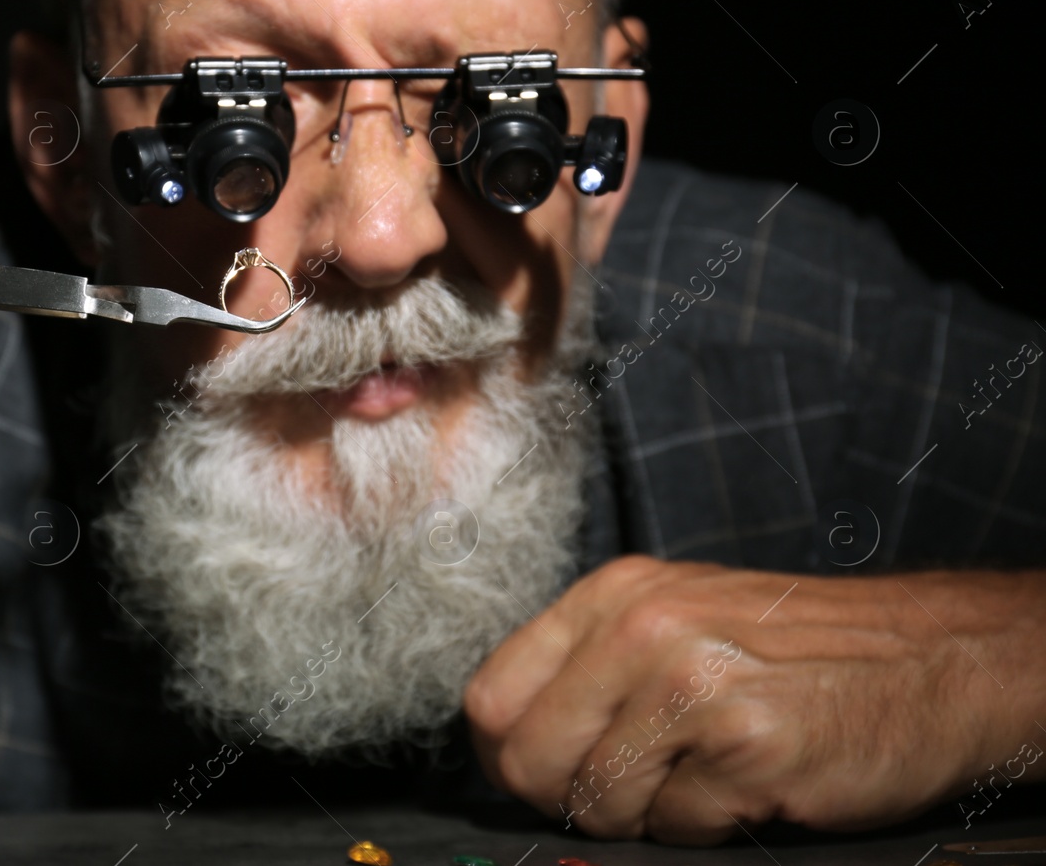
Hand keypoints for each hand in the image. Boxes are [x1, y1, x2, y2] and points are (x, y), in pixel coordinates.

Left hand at [463, 554, 1045, 844]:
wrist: (932, 659)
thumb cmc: (794, 650)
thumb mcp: (676, 617)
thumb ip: (590, 667)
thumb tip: (505, 744)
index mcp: (612, 594)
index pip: (491, 696)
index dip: (508, 754)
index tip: (544, 773)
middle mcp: (642, 628)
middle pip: (528, 758)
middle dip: (568, 796)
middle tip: (631, 789)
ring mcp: (694, 685)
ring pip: (597, 803)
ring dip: (645, 815)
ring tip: (702, 775)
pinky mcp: (747, 747)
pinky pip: (676, 830)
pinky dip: (707, 827)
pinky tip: (749, 785)